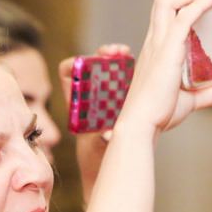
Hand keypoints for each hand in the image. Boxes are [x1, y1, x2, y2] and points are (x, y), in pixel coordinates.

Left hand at [58, 44, 128, 201]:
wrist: (108, 159)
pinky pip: (126, 75)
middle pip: (93, 62)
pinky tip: (142, 66)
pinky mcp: (123, 91)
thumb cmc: (96, 152)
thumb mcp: (96, 145)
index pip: (68, 72)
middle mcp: (91, 90)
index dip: (74, 64)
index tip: (84, 62)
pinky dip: (133, 69)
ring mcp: (107, 88)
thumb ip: (100, 140)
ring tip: (126, 53)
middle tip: (114, 52)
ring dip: (118, 57)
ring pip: (111, 65)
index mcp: (76, 99)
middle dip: (103, 53)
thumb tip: (106, 135)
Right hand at [116, 0, 211, 137]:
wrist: (141, 125)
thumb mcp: (191, 100)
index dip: (183, 0)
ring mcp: (158, 45)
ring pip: (168, 1)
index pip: (165, 13)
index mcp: (156, 50)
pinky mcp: (167, 51)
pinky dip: (198, 4)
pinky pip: (182, 18)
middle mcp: (154, 42)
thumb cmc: (158, 114)